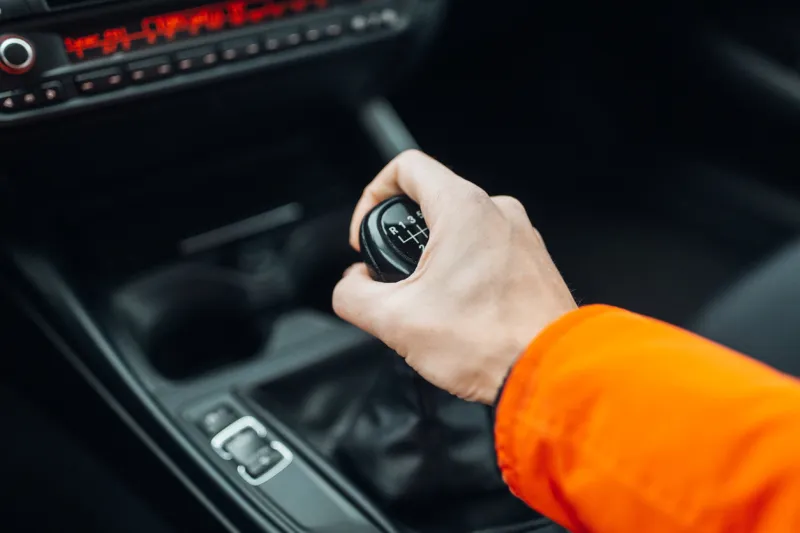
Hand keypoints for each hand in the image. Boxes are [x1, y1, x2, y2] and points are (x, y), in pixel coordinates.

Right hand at [332, 150, 576, 404]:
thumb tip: (350, 287)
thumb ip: (353, 295)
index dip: (373, 196)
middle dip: (404, 240)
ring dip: (435, 259)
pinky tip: (462, 312)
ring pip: (460, 229)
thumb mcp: (396, 322)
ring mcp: (520, 235)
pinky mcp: (533, 261)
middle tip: (397, 280)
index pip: (405, 167)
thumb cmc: (490, 343)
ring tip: (431, 303)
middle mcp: (497, 211)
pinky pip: (487, 251)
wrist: (550, 372)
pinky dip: (465, 272)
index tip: (369, 235)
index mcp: (463, 208)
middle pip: (432, 201)